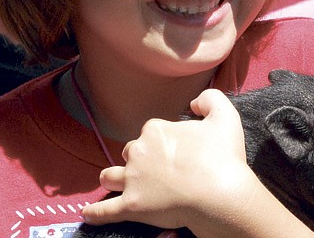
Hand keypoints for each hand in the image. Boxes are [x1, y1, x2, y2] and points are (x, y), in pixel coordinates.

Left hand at [81, 88, 252, 229]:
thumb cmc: (224, 158)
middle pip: (130, 153)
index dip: (162, 142)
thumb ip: (210, 99)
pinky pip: (104, 210)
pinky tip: (87, 213)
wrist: (221, 194)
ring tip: (116, 183)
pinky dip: (95, 212)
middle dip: (138, 160)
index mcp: (156, 130)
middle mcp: (139, 151)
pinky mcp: (131, 206)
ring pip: (110, 176)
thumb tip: (194, 102)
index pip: (150, 132)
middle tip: (156, 172)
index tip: (175, 152)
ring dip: (113, 178)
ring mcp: (132, 180)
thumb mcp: (225, 116)